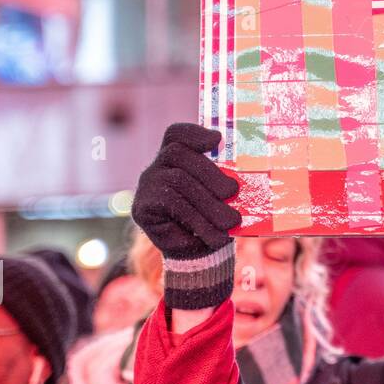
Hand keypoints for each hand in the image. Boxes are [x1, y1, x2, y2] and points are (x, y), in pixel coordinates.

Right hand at [131, 124, 241, 309]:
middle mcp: (159, 165)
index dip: (194, 133)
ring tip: (231, 222)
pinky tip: (214, 235)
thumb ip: (226, 179)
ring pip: (178, 181)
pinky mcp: (142, 206)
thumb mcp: (223, 195)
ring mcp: (147, 183)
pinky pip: (171, 204)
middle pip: (179, 154)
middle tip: (234, 191)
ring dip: (209, 203)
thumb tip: (241, 178)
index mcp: (179, 155)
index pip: (177, 134)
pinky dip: (197, 219)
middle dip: (210, 172)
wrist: (197, 250)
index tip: (217, 139)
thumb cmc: (215, 215)